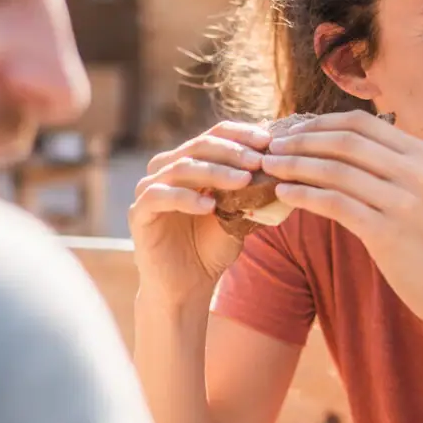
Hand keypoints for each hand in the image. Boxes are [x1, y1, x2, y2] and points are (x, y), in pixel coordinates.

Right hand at [128, 121, 271, 305]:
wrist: (187, 287)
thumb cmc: (212, 249)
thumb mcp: (238, 215)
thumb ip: (252, 191)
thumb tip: (283, 167)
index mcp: (191, 163)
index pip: (215, 135)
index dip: (242, 135)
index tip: (269, 142)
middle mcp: (167, 169)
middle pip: (199, 146)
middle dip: (232, 151)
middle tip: (258, 160)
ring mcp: (150, 188)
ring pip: (182, 168)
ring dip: (215, 172)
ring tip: (242, 181)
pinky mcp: (139, 212)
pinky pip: (160, 197)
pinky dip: (186, 199)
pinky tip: (210, 206)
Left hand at [260, 109, 422, 324]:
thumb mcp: (418, 190)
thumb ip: (385, 165)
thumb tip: (328, 145)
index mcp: (420, 153)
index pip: (360, 122)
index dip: (319, 122)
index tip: (291, 130)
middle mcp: (414, 171)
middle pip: (344, 141)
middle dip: (300, 141)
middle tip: (271, 147)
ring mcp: (402, 201)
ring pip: (335, 170)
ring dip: (294, 165)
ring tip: (269, 168)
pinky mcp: (387, 231)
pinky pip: (335, 204)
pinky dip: (304, 195)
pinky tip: (284, 194)